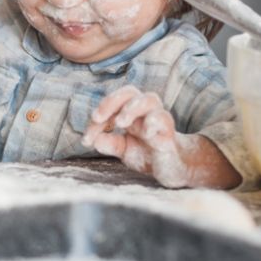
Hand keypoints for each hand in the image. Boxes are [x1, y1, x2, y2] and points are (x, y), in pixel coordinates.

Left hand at [82, 86, 240, 188]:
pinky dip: (153, 122)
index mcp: (132, 113)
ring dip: (131, 108)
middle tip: (97, 119)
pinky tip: (144, 132)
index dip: (98, 117)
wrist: (174, 169)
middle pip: (130, 92)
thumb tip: (94, 141)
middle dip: (111, 101)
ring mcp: (159, 121)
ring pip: (150, 99)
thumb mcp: (124, 150)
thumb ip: (110, 143)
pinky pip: (164, 120)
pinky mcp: (170, 135)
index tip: (87, 139)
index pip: (113, 103)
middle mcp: (146, 112)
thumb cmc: (148, 154)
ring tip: (120, 123)